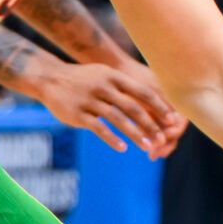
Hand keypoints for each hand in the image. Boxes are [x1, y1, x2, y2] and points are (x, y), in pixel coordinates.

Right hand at [26, 56, 183, 155]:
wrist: (50, 78)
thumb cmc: (83, 79)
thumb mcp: (104, 75)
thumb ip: (124, 86)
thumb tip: (151, 100)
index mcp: (114, 77)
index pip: (143, 92)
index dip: (159, 107)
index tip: (171, 120)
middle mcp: (104, 87)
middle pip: (133, 107)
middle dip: (150, 124)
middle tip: (163, 139)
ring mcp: (90, 100)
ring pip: (118, 119)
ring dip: (135, 134)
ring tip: (148, 147)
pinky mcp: (77, 114)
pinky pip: (98, 128)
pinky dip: (111, 139)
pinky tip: (122, 148)